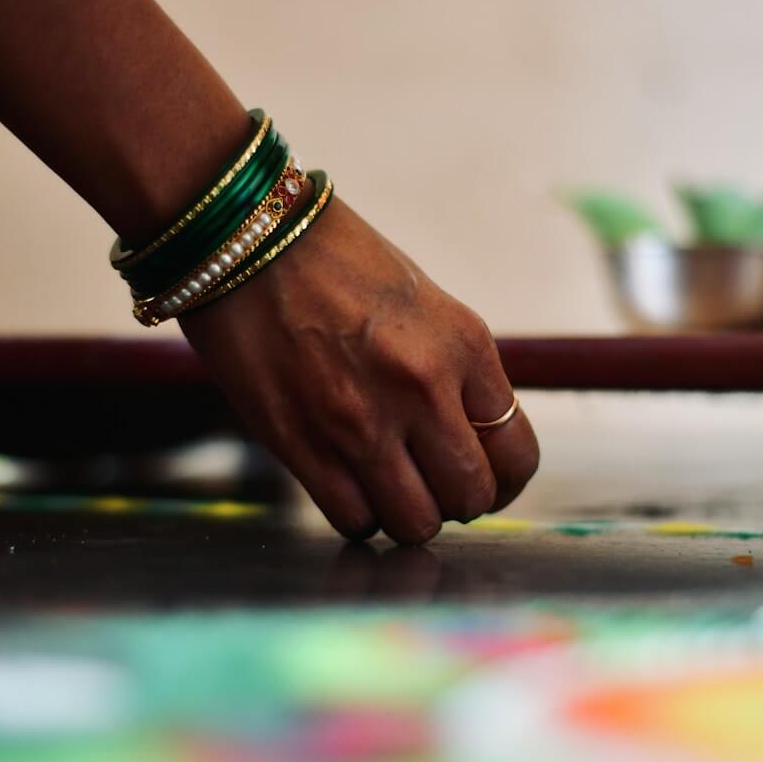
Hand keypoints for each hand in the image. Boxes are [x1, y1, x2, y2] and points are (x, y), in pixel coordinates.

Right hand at [178, 195, 538, 543]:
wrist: (244, 238)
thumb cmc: (334, 261)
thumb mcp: (424, 304)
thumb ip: (455, 372)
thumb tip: (469, 438)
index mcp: (463, 346)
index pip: (517, 454)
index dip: (504, 481)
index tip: (486, 480)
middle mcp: (422, 389)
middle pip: (470, 497)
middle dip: (457, 501)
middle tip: (433, 484)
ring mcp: (362, 423)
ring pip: (415, 523)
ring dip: (407, 515)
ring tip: (389, 487)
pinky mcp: (304, 446)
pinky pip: (354, 520)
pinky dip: (358, 516)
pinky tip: (349, 486)